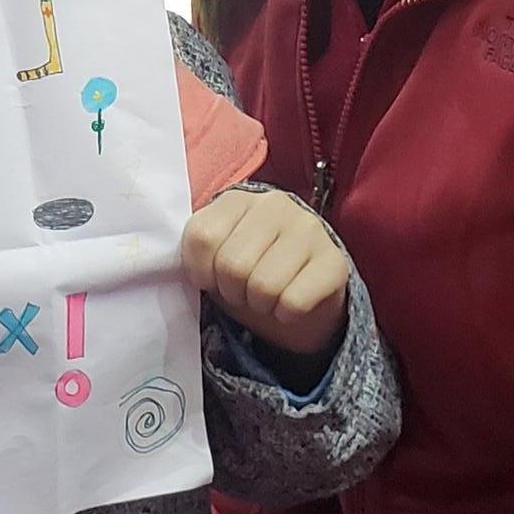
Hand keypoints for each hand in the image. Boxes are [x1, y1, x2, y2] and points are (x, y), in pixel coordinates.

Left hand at [182, 185, 348, 361]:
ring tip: (267, 296)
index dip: (201, 272)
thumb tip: (178, 267)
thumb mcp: (214, 258)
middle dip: (233, 291)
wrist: (300, 295)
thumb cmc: (248, 274)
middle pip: (232, 265)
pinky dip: (286, 315)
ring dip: (260, 305)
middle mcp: (276, 204)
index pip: (202, 237)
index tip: (213, 278)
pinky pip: (294, 302)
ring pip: (264, 286)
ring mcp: (310, 229)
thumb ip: (195, 251)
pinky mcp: (335, 262)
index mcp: (238, 198)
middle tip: (245, 290)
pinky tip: (291, 303)